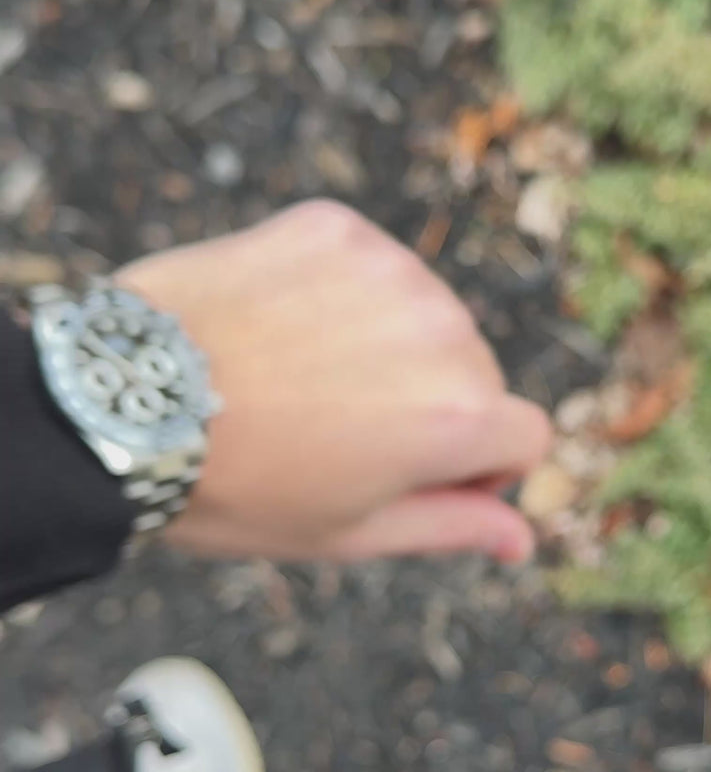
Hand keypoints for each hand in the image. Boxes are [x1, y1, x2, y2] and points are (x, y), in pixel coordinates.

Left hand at [117, 201, 551, 562]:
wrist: (124, 402)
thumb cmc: (239, 486)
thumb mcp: (349, 533)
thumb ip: (452, 528)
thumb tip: (522, 541)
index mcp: (457, 419)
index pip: (525, 436)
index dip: (478, 468)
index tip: (412, 474)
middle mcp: (441, 332)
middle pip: (478, 373)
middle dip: (431, 404)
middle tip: (336, 432)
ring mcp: (391, 271)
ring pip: (425, 315)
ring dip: (388, 346)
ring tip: (301, 379)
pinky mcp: (338, 230)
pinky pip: (372, 267)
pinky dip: (341, 296)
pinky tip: (280, 331)